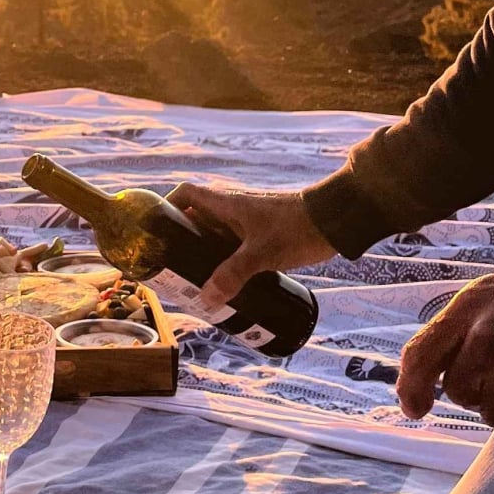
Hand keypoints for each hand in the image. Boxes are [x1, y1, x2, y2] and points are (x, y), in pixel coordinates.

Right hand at [166, 184, 337, 307]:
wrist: (336, 221)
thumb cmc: (298, 228)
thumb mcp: (263, 253)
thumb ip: (233, 275)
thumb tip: (206, 299)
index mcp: (226, 205)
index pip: (186, 194)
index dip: (166, 207)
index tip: (156, 230)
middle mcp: (232, 211)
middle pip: (195, 221)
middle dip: (181, 243)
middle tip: (171, 269)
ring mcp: (247, 224)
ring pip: (214, 237)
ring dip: (203, 256)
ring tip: (193, 282)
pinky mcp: (261, 237)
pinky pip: (232, 249)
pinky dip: (224, 264)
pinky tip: (224, 285)